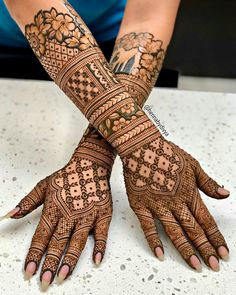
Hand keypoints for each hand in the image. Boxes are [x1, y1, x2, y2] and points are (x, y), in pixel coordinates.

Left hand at [2, 127, 113, 289]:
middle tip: (44, 282)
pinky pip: (102, 234)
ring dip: (70, 260)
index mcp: (54, 209)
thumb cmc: (67, 175)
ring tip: (62, 277)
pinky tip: (96, 260)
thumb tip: (10, 215)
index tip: (29, 271)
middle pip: (57, 243)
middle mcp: (70, 214)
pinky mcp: (103, 214)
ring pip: (77, 242)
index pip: (41, 236)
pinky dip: (100, 247)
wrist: (90, 165)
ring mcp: (87, 215)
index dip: (34, 254)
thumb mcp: (44, 186)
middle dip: (49, 264)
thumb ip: (27, 202)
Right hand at [121, 130, 229, 270]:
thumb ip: (208, 183)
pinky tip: (160, 255)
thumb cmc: (168, 153)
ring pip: (174, 231)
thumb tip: (225, 194)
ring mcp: (157, 205)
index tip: (224, 253)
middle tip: (214, 266)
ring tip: (196, 265)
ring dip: (186, 250)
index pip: (206, 220)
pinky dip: (154, 241)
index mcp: (189, 192)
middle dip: (205, 249)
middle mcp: (175, 202)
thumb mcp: (193, 165)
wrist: (142, 147)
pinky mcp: (140, 205)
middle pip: (193, 229)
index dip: (216, 238)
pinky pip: (147, 227)